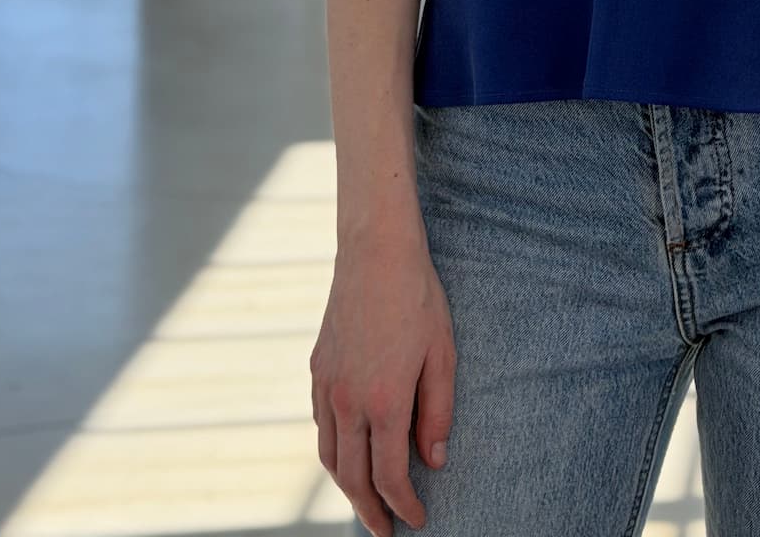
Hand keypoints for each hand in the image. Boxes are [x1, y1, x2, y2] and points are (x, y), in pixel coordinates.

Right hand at [311, 229, 456, 536]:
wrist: (375, 251)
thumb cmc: (417, 298)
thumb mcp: (442, 354)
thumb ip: (436, 412)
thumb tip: (433, 462)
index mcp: (384, 402)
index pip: (390, 477)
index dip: (404, 507)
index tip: (418, 520)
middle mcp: (348, 401)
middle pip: (353, 478)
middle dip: (370, 512)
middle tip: (387, 533)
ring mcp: (327, 386)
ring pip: (329, 457)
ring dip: (347, 488)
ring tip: (366, 504)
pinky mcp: (317, 370)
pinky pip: (320, 427)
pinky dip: (333, 453)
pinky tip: (348, 454)